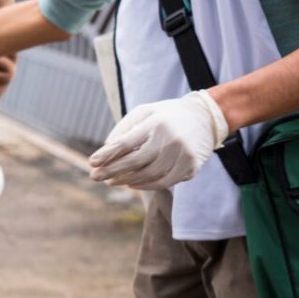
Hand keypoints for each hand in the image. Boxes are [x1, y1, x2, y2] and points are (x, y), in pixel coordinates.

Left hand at [88, 90, 228, 189]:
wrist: (206, 117)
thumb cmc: (167, 115)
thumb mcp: (145, 112)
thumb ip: (124, 128)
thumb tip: (105, 148)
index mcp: (155, 123)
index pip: (126, 142)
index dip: (107, 155)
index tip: (91, 162)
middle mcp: (170, 139)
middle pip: (134, 162)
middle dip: (111, 171)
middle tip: (94, 177)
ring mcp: (182, 155)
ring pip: (148, 175)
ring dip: (126, 180)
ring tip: (110, 181)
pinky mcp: (191, 167)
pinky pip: (164, 182)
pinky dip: (145, 185)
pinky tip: (131, 184)